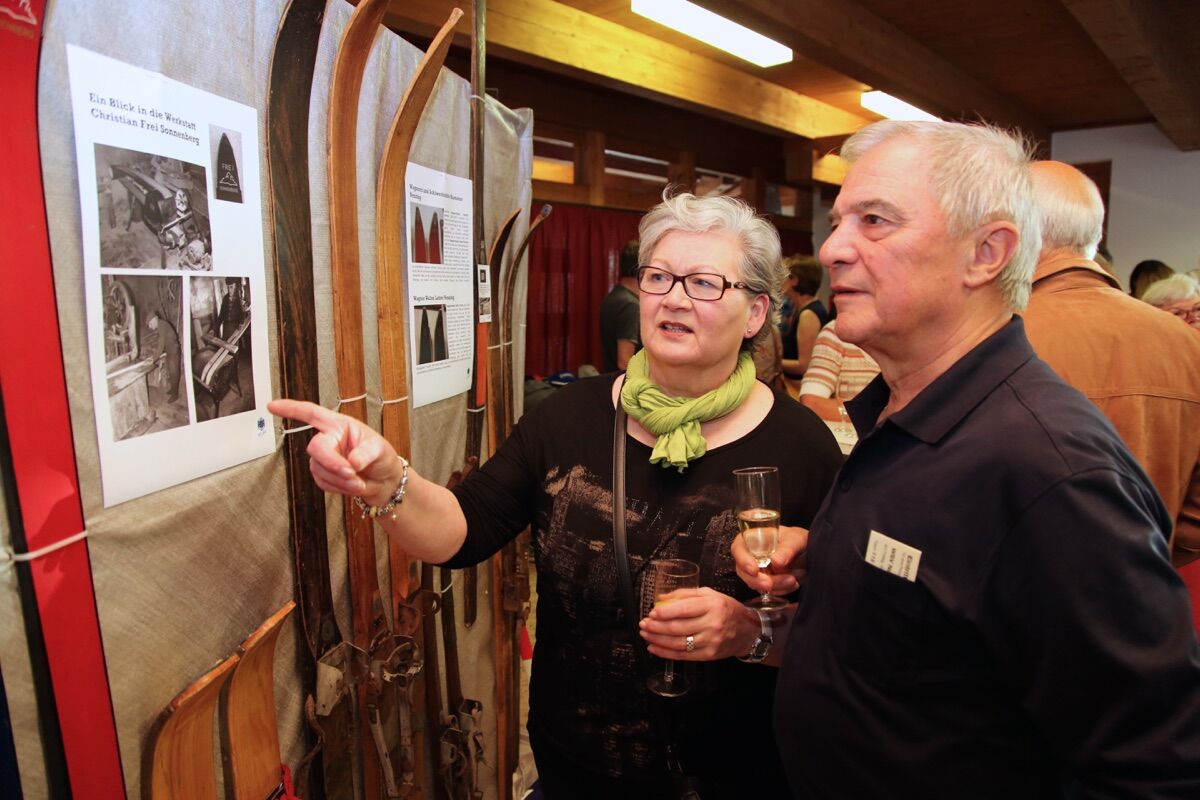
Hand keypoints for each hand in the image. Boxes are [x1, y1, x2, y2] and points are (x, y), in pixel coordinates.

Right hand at [268, 398, 402, 505]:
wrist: (385, 482)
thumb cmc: (382, 458)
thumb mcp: (380, 450)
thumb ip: (366, 453)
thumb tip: (353, 462)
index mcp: (340, 426)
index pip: (312, 413)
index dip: (291, 409)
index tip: (273, 406)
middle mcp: (329, 439)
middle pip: (315, 448)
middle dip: (332, 463)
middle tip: (351, 473)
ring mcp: (324, 458)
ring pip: (319, 469)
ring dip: (340, 479)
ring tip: (359, 482)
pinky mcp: (324, 475)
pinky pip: (323, 483)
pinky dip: (339, 487)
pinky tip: (352, 485)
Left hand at [639, 588, 757, 661]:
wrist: (747, 631)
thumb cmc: (727, 610)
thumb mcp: (710, 594)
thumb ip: (685, 594)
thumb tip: (662, 598)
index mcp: (712, 605)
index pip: (684, 609)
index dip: (665, 612)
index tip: (652, 613)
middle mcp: (712, 624)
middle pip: (678, 627)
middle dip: (656, 627)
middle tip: (643, 624)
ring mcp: (711, 641)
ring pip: (678, 643)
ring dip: (658, 640)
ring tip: (646, 635)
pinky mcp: (709, 655)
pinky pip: (683, 655)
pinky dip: (666, 653)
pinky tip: (655, 648)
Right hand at [732, 524, 808, 595]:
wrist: (808, 554)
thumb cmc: (798, 541)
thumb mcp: (796, 539)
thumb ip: (787, 549)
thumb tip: (775, 561)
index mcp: (752, 538)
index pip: (738, 549)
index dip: (743, 560)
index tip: (754, 570)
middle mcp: (751, 555)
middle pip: (744, 571)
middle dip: (759, 580)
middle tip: (772, 583)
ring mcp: (757, 571)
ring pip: (755, 584)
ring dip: (774, 586)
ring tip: (792, 580)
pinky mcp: (765, 582)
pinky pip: (767, 592)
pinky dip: (780, 591)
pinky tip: (792, 583)